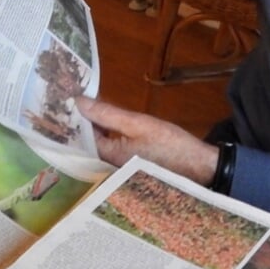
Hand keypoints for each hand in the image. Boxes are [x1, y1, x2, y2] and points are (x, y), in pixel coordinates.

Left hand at [77, 97, 219, 186]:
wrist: (199, 167)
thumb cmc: (169, 145)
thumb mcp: (137, 124)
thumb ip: (107, 113)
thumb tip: (78, 102)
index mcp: (106, 159)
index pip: (80, 136)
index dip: (75, 117)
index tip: (70, 98)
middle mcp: (108, 168)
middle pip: (87, 143)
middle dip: (83, 123)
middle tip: (78, 99)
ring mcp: (119, 170)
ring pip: (99, 146)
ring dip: (95, 128)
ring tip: (90, 106)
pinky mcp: (129, 168)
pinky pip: (111, 150)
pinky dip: (108, 136)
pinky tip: (109, 124)